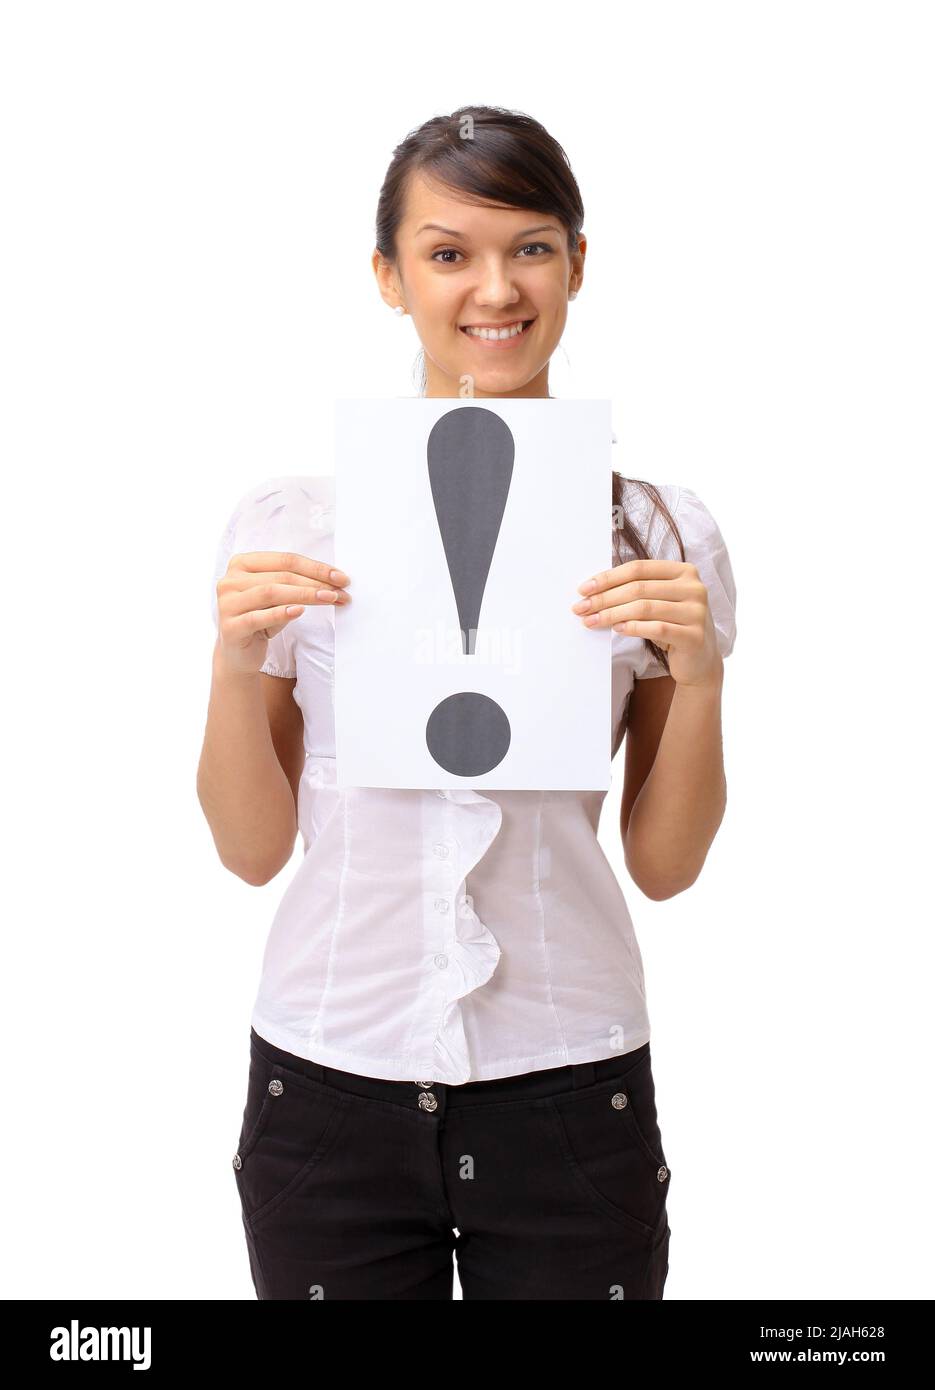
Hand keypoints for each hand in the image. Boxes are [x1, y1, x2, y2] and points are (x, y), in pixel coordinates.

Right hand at [215, 550, 350, 675]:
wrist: (239, 654)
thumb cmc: (262, 619)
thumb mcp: (278, 597)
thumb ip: (295, 583)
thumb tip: (334, 579)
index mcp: (242, 564)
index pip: (285, 560)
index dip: (315, 567)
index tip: (340, 577)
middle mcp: (230, 580)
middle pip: (281, 576)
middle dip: (315, 583)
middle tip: (340, 591)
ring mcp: (227, 603)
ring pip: (271, 592)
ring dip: (305, 595)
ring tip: (329, 599)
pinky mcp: (230, 627)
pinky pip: (258, 617)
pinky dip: (281, 613)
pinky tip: (299, 611)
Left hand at [571, 558, 721, 686]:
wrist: (699, 660)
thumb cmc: (671, 626)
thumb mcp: (657, 602)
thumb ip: (636, 590)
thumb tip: (592, 591)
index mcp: (684, 571)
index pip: (639, 569)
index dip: (608, 578)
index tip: (584, 589)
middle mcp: (694, 588)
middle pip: (639, 588)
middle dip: (604, 598)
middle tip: (581, 608)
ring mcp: (697, 611)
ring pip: (644, 608)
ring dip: (612, 614)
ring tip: (591, 621)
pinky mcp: (695, 636)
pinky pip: (657, 628)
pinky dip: (633, 628)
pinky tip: (617, 629)